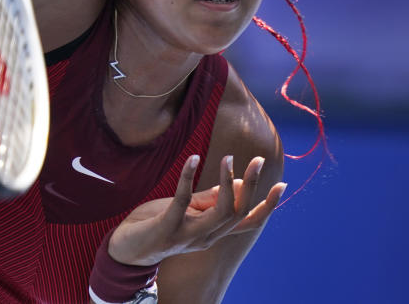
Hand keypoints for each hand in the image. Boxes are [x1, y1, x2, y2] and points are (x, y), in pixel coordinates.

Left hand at [107, 154, 286, 265]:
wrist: (125, 250)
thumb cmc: (157, 224)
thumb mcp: (187, 210)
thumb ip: (209, 199)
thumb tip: (238, 183)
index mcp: (213, 233)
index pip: (247, 222)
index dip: (267, 206)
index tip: (283, 185)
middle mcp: (205, 237)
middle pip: (239, 213)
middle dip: (252, 186)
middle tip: (258, 160)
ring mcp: (187, 235)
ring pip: (221, 212)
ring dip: (228, 183)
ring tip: (228, 158)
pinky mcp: (167, 227)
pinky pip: (182, 200)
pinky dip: (188, 176)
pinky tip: (193, 158)